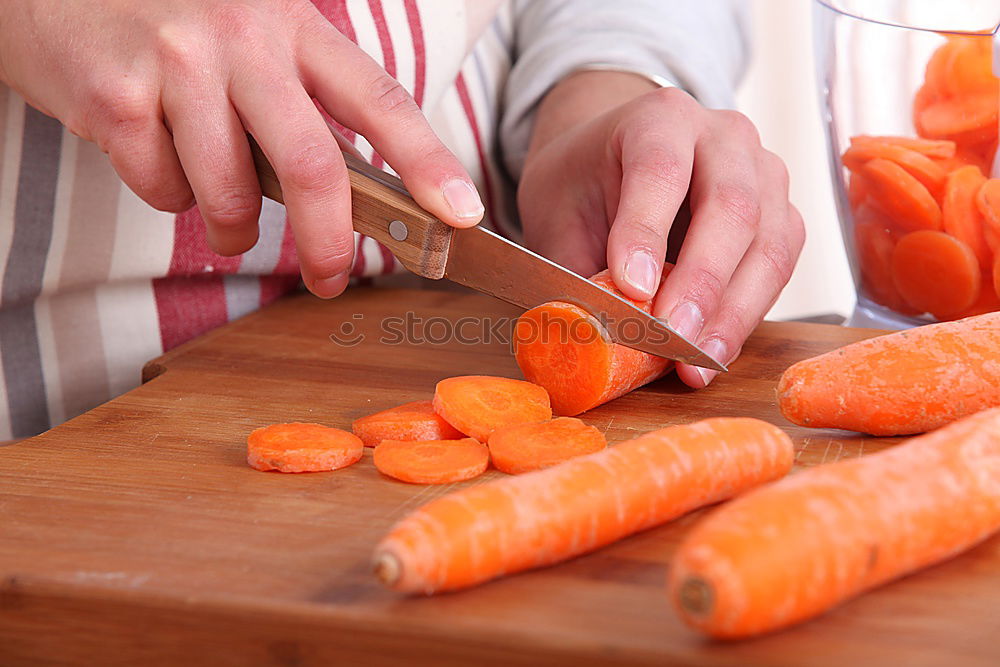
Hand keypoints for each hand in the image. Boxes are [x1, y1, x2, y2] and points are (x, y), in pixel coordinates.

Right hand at [0, 0, 483, 296]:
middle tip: (333, 277)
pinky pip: (163, 190)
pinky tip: (155, 153)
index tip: (464, 214)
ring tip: (221, 206)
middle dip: (330, 241)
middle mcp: (243, 37)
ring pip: (231, 193)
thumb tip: (354, 204)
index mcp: (296, 27)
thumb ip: (303, 106)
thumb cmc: (176, 24)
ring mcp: (178, 63)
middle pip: (313, 165)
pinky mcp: (116, 96)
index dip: (428, 163)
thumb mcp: (256, 41)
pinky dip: (168, 196)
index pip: (380, 101)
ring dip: (232, 226)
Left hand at [519, 72, 804, 387]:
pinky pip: (780, 266)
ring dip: (734, 310)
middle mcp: (724, 136)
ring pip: (770, 241)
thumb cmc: (583, 184)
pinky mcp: (782, 215)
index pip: (660, 170)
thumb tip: (592, 331)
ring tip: (696, 361)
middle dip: (702, 281)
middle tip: (673, 335)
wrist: (612, 161)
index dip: (647, 231)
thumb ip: (575, 266)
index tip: (632, 287)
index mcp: (659, 118)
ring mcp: (764, 173)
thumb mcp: (557, 213)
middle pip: (732, 205)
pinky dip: (748, 313)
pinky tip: (714, 349)